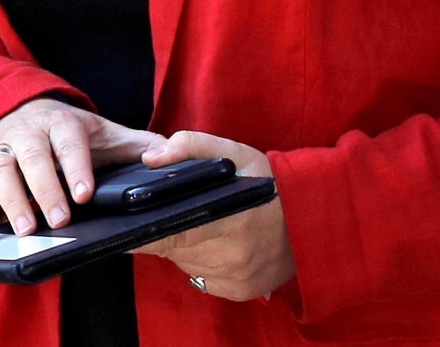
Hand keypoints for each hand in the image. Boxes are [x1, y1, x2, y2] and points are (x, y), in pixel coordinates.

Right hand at [0, 98, 164, 235]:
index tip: (84, 194)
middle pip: (32, 156)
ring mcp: (0, 146)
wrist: (25, 111)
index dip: (75, 166)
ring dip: (9, 199)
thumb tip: (170, 156)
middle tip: (57, 221)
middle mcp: (27, 131)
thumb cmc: (72, 133)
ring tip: (24, 231)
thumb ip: (138, 146)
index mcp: (62, 123)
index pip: (69, 141)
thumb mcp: (106, 134)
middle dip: (43, 188)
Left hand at [131, 129, 293, 301]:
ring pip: (185, 262)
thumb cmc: (272, 183)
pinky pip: (202, 276)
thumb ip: (190, 146)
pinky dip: (201, 260)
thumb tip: (150, 158)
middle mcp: (228, 258)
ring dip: (185, 244)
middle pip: (171, 247)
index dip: (138, 231)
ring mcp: (234, 279)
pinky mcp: (240, 291)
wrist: (317, 220)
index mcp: (224, 223)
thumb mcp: (235, 152)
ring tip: (205, 222)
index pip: (165, 235)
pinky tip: (218, 242)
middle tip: (182, 208)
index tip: (121, 223)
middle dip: (168, 227)